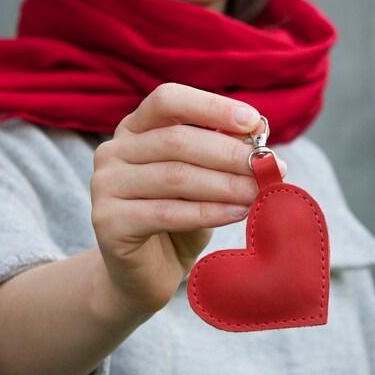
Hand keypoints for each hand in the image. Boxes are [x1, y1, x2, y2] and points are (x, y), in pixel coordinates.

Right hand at [90, 83, 285, 315]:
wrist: (144, 275)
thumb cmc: (178, 219)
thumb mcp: (202, 178)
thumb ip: (219, 151)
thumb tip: (256, 131)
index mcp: (134, 128)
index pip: (168, 99)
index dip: (212, 107)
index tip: (253, 124)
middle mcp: (112, 151)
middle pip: (177, 141)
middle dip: (229, 154)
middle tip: (269, 167)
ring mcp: (104, 185)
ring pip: (175, 176)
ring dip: (225, 184)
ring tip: (259, 192)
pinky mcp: (107, 222)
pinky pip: (166, 212)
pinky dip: (208, 212)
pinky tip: (238, 213)